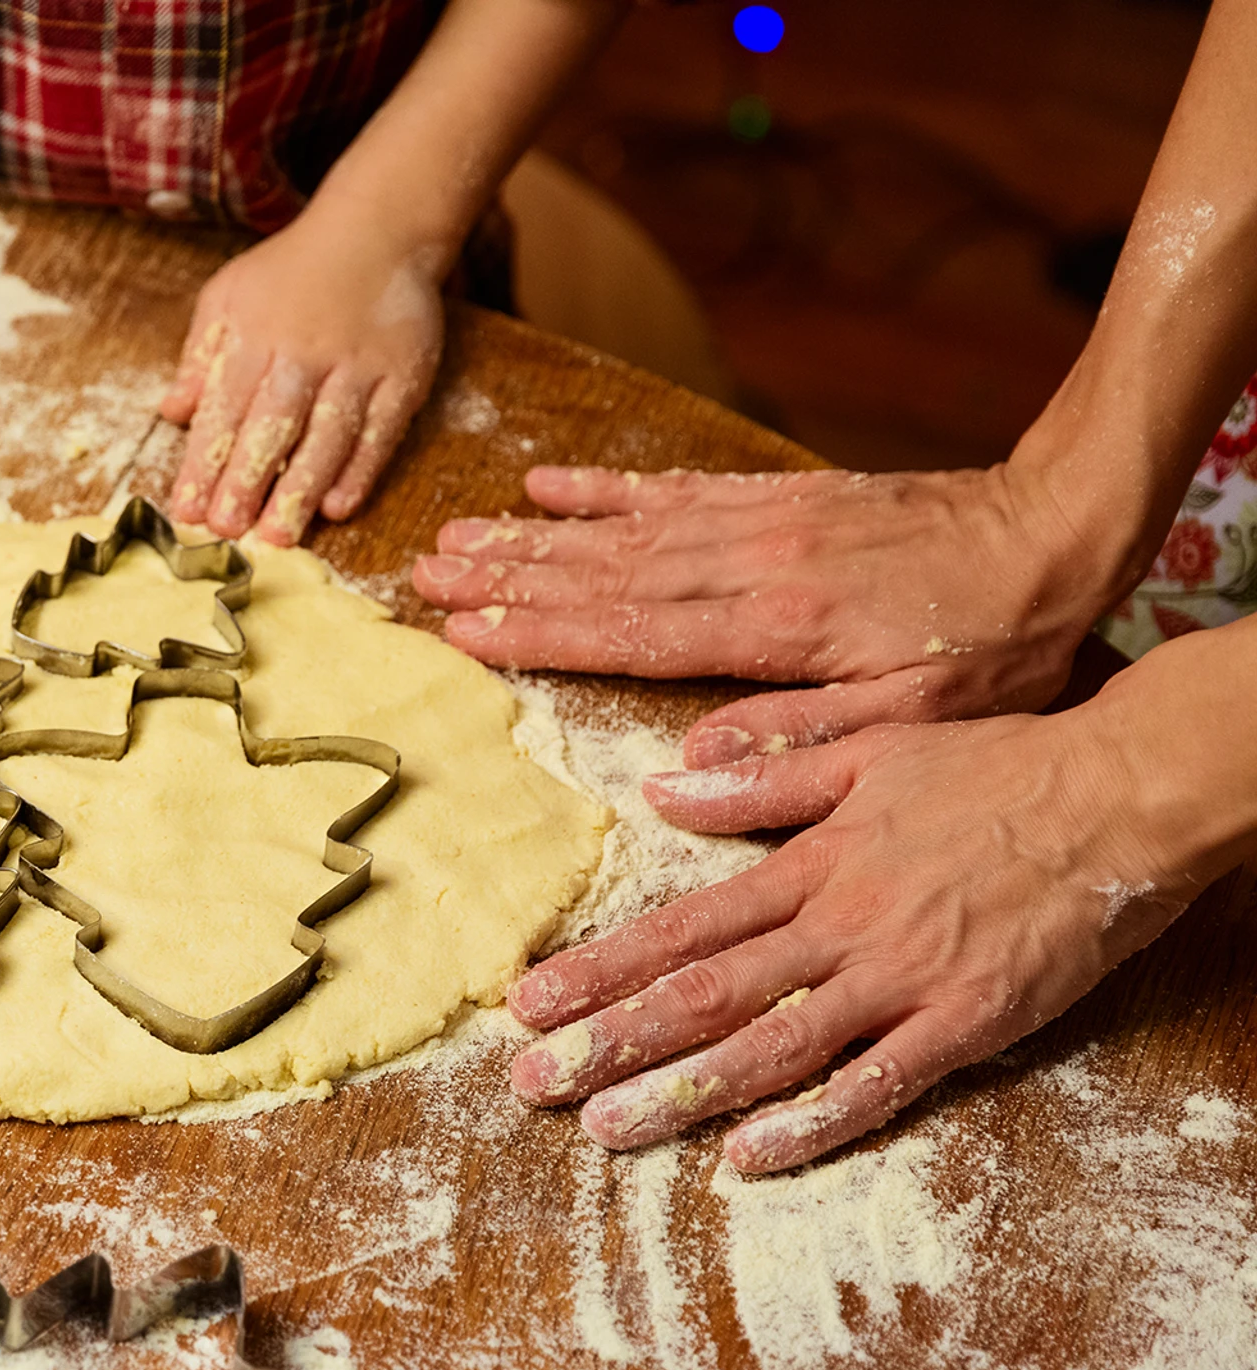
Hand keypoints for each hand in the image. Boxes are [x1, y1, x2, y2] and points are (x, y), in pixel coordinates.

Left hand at [159, 216, 446, 545]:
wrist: (378, 230)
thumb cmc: (292, 271)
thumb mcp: (229, 296)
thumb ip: (199, 356)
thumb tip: (173, 412)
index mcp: (255, 336)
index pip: (224, 410)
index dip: (204, 464)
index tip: (186, 510)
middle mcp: (304, 353)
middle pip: (272, 427)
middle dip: (246, 482)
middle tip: (226, 532)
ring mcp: (358, 366)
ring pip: (326, 436)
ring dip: (300, 490)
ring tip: (278, 537)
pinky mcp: (403, 375)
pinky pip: (380, 431)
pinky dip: (360, 470)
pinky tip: (338, 506)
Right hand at [409, 462, 1132, 764]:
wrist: (1057, 530)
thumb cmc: (996, 645)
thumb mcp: (919, 721)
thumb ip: (801, 741)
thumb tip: (688, 771)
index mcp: (779, 628)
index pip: (633, 633)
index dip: (541, 634)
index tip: (462, 632)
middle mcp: (753, 564)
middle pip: (605, 573)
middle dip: (508, 580)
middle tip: (423, 578)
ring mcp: (761, 522)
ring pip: (623, 530)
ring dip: (533, 536)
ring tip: (456, 538)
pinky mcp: (778, 497)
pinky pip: (672, 490)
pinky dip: (603, 489)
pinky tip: (548, 487)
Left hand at [502, 697, 1199, 1172]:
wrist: (1116, 794)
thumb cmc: (993, 768)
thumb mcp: (865, 752)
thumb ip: (763, 779)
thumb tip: (661, 790)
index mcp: (808, 865)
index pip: (680, 927)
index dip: (598, 968)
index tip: (528, 1002)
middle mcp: (837, 926)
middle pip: (702, 994)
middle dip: (608, 1040)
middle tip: (529, 1083)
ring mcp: (899, 979)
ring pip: (770, 1046)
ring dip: (680, 1091)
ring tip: (604, 1127)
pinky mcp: (964, 1022)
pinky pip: (878, 1083)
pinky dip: (812, 1123)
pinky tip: (749, 1156)